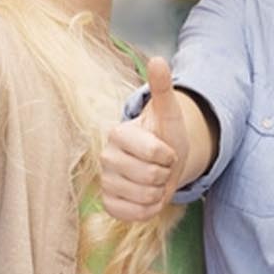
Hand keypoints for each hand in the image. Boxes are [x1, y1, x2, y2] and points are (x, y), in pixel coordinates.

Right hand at [101, 57, 187, 221]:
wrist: (161, 163)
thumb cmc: (165, 137)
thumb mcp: (168, 113)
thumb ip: (162, 89)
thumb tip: (158, 59)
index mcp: (117, 133)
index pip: (154, 153)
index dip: (168, 155)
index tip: (166, 149)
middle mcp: (105, 156)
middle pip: (150, 177)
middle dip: (165, 175)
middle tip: (161, 167)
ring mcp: (104, 181)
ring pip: (144, 198)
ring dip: (158, 192)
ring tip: (155, 180)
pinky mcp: (107, 203)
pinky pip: (133, 214)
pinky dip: (148, 209)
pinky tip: (147, 197)